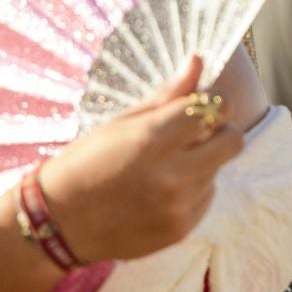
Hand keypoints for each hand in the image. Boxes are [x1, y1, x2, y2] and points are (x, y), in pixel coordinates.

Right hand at [39, 56, 247, 264]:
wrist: (60, 223)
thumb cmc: (85, 162)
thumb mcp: (120, 123)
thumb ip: (166, 95)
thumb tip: (198, 61)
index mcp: (150, 140)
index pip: (213, 108)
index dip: (214, 98)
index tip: (202, 99)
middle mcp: (170, 176)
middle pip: (232, 140)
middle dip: (220, 128)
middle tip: (196, 129)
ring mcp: (178, 207)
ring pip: (218, 169)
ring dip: (202, 160)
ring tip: (164, 164)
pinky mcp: (180, 230)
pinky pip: (206, 197)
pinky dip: (193, 188)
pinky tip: (161, 189)